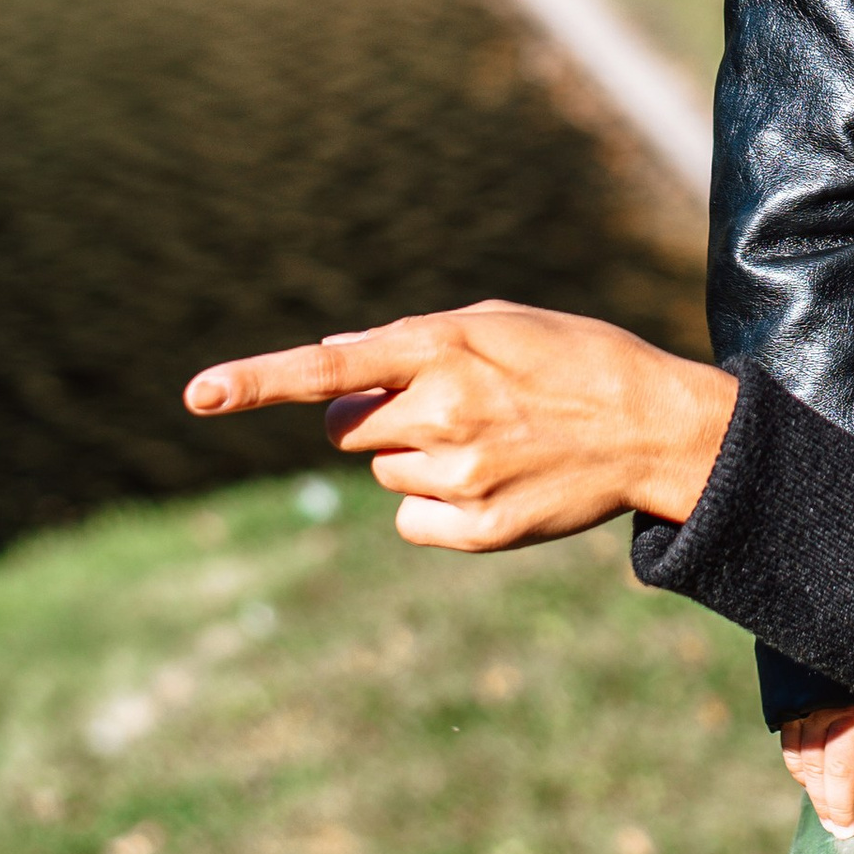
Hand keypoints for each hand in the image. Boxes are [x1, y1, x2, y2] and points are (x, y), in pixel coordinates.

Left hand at [183, 299, 735, 548]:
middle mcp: (443, 411)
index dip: (257, 381)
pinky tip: (494, 483)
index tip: (198, 394)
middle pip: (346, 429)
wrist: (655, 427)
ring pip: (382, 474)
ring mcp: (459, 475)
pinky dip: (437, 506)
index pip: (330, 369)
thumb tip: (334, 357)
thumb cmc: (575, 360)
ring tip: (491, 441)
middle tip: (446, 407)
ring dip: (416, 458)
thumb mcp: (500, 323)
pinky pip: (411, 520)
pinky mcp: (476, 529)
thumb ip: (411, 341)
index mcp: (443, 348)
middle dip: (374, 419)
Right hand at [778, 702, 853, 834]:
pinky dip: (800, 770)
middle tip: (847, 832)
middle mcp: (845, 704)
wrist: (839, 627)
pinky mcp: (795, 706)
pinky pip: (793, 745)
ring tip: (831, 824)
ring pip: (811, 760)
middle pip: (840, 762)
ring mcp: (815, 706)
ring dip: (819, 796)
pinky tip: (809, 786)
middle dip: (843, 801)